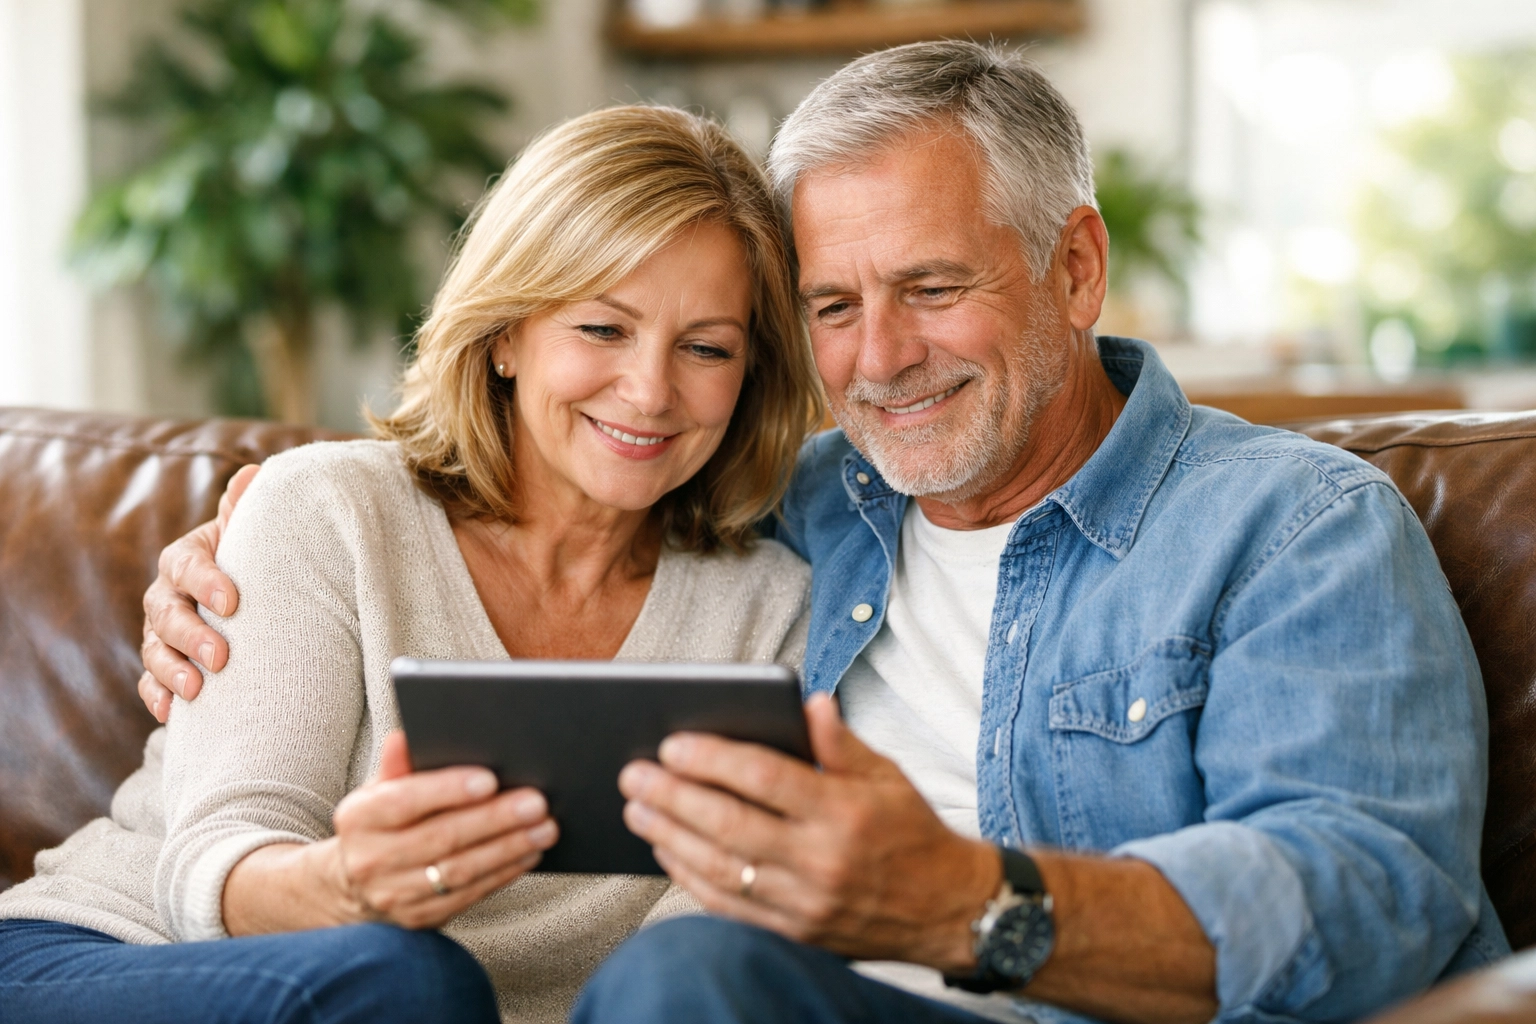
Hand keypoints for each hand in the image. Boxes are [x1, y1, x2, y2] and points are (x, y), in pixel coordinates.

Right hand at [138, 463, 257, 720]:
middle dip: (190, 635)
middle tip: (219, 656)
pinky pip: (149, 682)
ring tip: (196, 691)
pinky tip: (173, 713)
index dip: (205, 581)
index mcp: (186, 558)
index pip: (186, 564)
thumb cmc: (252, 561)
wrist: (247, 597)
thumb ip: (245, 510)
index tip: (233, 600)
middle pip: (166, 612)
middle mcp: (167, 594)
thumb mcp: (249, 536)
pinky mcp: (163, 665)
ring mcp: (160, 632)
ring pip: (154, 650)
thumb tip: (252, 473)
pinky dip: (157, 697)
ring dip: (171, 671)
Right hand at [330, 731, 557, 927]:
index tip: (490, 780)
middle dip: (494, 819)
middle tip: (536, 803)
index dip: (447, 790)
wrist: (356, 883)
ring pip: (460, 870)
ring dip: (508, 849)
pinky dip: (503, 873)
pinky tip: (528, 853)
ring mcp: (394, 894)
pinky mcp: (419, 918)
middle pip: (441, 837)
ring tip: (544, 828)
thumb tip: (405, 736)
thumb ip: (397, 765)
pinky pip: (468, 895)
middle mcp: (371, 859)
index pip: (404, 801)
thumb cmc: (381, 821)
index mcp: (359, 818)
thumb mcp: (379, 789)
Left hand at [618, 694, 1000, 971]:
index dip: (714, 759)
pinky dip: (691, 879)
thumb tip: (807, 702)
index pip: (765, 778)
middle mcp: (822, 860)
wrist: (948, 911)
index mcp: (845, 812)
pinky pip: (730, 906)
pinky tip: (667, 851)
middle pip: (730, 825)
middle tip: (634, 773)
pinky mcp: (796, 932)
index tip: (674, 743)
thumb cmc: (912, 833)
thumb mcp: (888, 776)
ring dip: (670, 837)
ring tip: (637, 809)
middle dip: (673, 797)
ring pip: (721, 869)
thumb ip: (840, 742)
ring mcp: (806, 902)